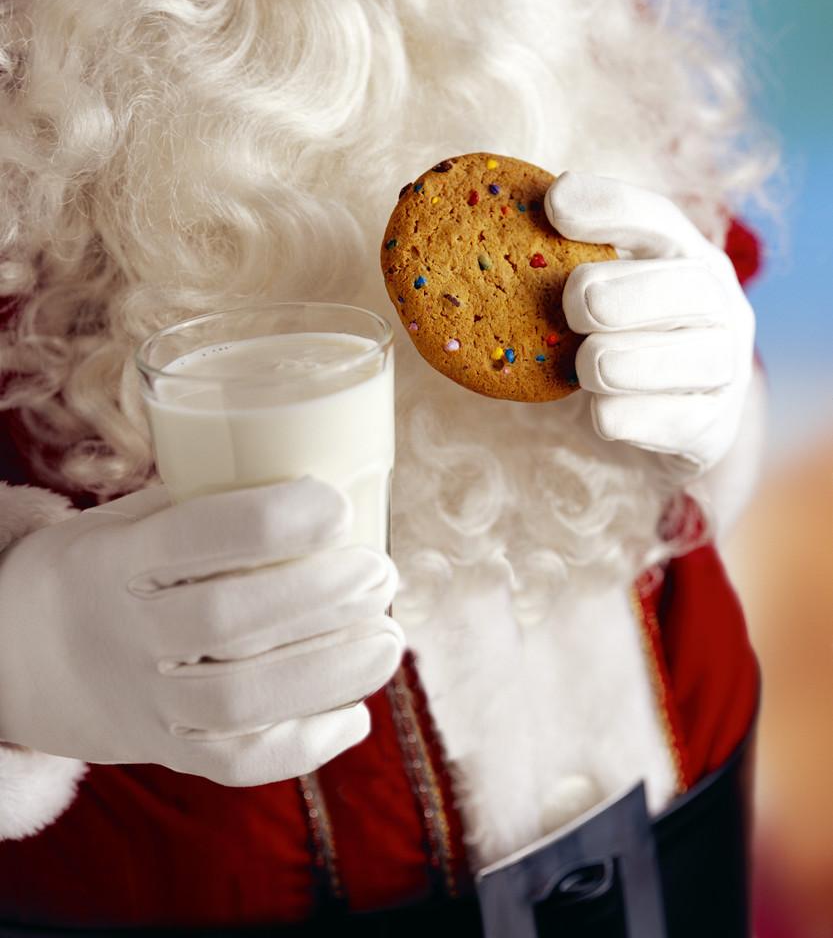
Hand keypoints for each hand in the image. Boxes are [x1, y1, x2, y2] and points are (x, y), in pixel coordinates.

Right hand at [0, 477, 402, 784]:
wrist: (12, 663)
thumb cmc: (93, 571)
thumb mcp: (122, 523)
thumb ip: (199, 506)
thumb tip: (307, 475)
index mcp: (111, 562)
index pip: (193, 537)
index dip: (272, 521)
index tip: (336, 504)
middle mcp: (123, 637)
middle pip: (228, 622)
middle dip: (321, 595)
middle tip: (381, 572)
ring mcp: (143, 705)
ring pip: (241, 702)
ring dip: (330, 671)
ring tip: (389, 639)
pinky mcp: (166, 752)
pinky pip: (238, 763)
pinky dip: (305, 745)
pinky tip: (355, 714)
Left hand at [545, 172, 755, 480]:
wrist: (647, 424)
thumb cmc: (602, 343)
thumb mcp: (580, 299)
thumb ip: (553, 266)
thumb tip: (493, 238)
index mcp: (682, 255)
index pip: (656, 218)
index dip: (609, 206)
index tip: (554, 203)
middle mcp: (717, 305)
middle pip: (688, 286)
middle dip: (623, 294)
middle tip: (574, 306)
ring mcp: (723, 368)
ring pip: (690, 358)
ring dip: (622, 362)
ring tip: (583, 367)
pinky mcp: (713, 427)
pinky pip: (674, 421)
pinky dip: (627, 417)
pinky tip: (597, 412)